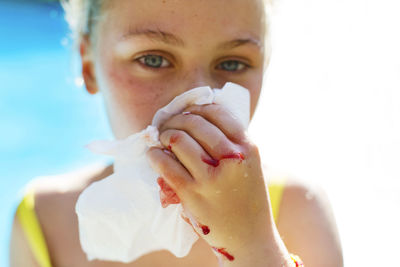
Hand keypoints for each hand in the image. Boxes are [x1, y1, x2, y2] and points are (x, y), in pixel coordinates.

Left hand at [147, 104, 288, 264]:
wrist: (249, 236)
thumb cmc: (246, 197)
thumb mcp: (249, 163)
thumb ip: (230, 141)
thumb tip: (195, 117)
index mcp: (248, 147)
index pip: (217, 112)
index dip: (197, 109)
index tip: (187, 114)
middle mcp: (231, 158)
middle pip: (195, 123)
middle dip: (176, 120)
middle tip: (168, 125)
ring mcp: (210, 177)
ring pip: (178, 140)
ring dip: (164, 135)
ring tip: (161, 139)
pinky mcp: (192, 194)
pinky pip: (165, 164)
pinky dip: (155, 155)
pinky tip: (154, 154)